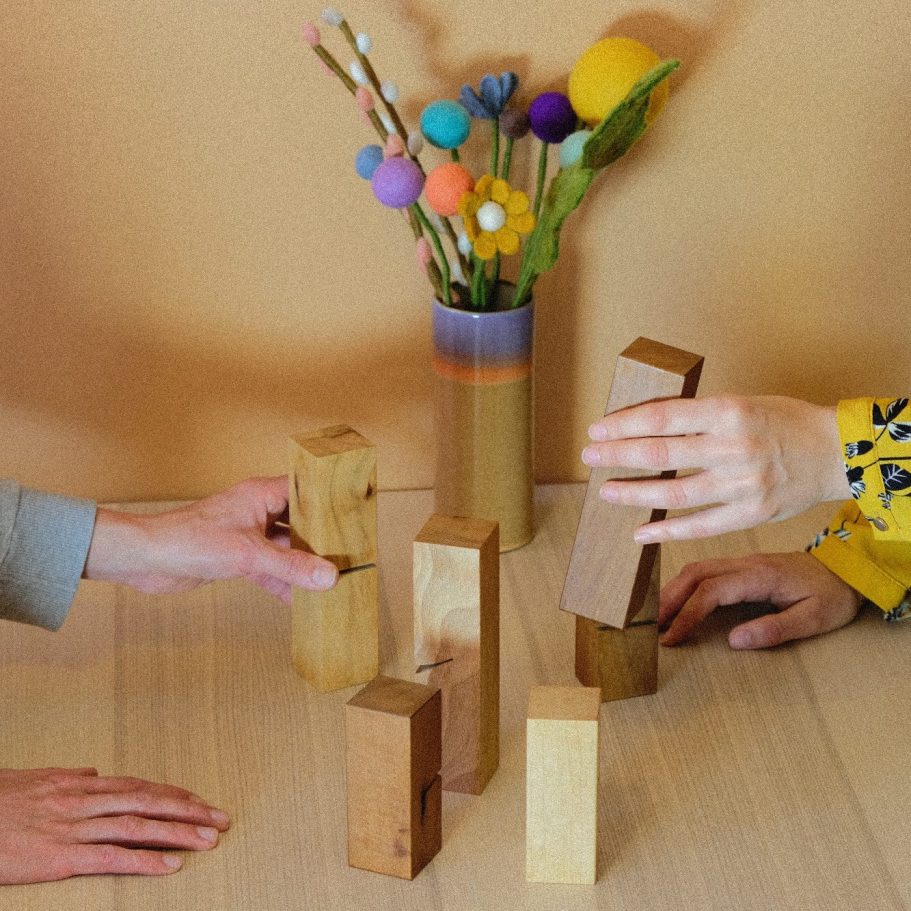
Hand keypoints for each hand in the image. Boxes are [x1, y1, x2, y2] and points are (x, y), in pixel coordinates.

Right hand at [0, 767, 229, 883]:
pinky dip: (144, 861)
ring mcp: (74, 828)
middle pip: (148, 802)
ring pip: (138, 826)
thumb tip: (94, 772)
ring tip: (209, 840)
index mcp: (80, 785)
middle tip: (220, 819)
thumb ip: (69, 777)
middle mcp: (84, 801)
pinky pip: (110, 858)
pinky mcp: (61, 857)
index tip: (198, 802)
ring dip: (178, 832)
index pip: (138, 786)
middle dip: (188, 810)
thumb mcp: (37, 780)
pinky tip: (171, 866)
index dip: (171, 794)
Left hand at [83, 476, 337, 602]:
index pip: (305, 490)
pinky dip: (281, 581)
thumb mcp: (248, 556)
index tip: (353, 516)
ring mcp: (247, 533)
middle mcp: (256, 509)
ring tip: (329, 578)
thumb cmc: (189, 541)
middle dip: (320, 538)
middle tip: (349, 552)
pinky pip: (268, 567)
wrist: (146, 560)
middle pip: (298, 520)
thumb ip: (289, 567)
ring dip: (301, 563)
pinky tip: (297, 601)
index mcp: (261, 494)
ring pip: (284, 546)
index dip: (328, 501)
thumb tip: (327, 577)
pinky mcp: (235, 555)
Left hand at [583, 395, 848, 541]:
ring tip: (606, 492)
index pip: (662, 417)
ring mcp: (742, 484)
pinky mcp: (751, 513)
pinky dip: (666, 530)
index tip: (597, 430)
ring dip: (634, 494)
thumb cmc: (784, 421)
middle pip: (660, 454)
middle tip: (590, 458)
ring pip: (674, 493)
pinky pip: (700, 526)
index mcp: (728, 412)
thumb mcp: (742, 403)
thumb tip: (646, 425)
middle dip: (617, 456)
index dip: (624, 425)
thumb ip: (699, 417)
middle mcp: (732, 447)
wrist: (836, 451)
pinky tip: (640, 532)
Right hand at [659, 551, 862, 648]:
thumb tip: (734, 640)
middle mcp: (745, 563)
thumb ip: (774, 629)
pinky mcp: (743, 565)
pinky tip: (677, 599)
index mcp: (760, 575)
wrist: (849, 570)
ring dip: (673, 590)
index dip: (686, 614)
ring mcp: (742, 561)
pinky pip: (705, 570)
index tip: (672, 637)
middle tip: (651, 625)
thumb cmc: (833, 596)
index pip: (711, 591)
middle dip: (668, 599)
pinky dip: (685, 584)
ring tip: (657, 615)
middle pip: (694, 573)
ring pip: (696, 568)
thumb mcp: (814, 619)